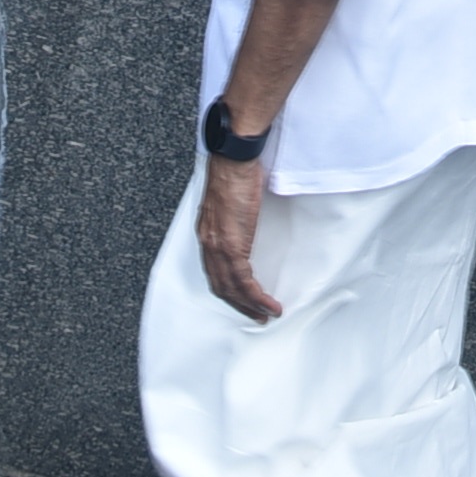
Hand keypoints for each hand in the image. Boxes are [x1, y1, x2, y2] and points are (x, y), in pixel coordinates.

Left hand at [196, 153, 280, 324]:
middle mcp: (208, 244)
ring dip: (250, 306)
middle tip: (256, 316)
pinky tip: (268, 302)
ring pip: (232, 288)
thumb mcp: (228, 202)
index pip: (214, 273)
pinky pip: (244, 280)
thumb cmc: (234, 173)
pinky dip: (257, 296)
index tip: (242, 300)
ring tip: (266, 314)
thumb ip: (231, 219)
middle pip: (221, 286)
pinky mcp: (232, 245)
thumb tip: (240, 227)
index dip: (228, 291)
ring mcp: (219, 246)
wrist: (233, 161)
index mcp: (206, 235)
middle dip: (239, 305)